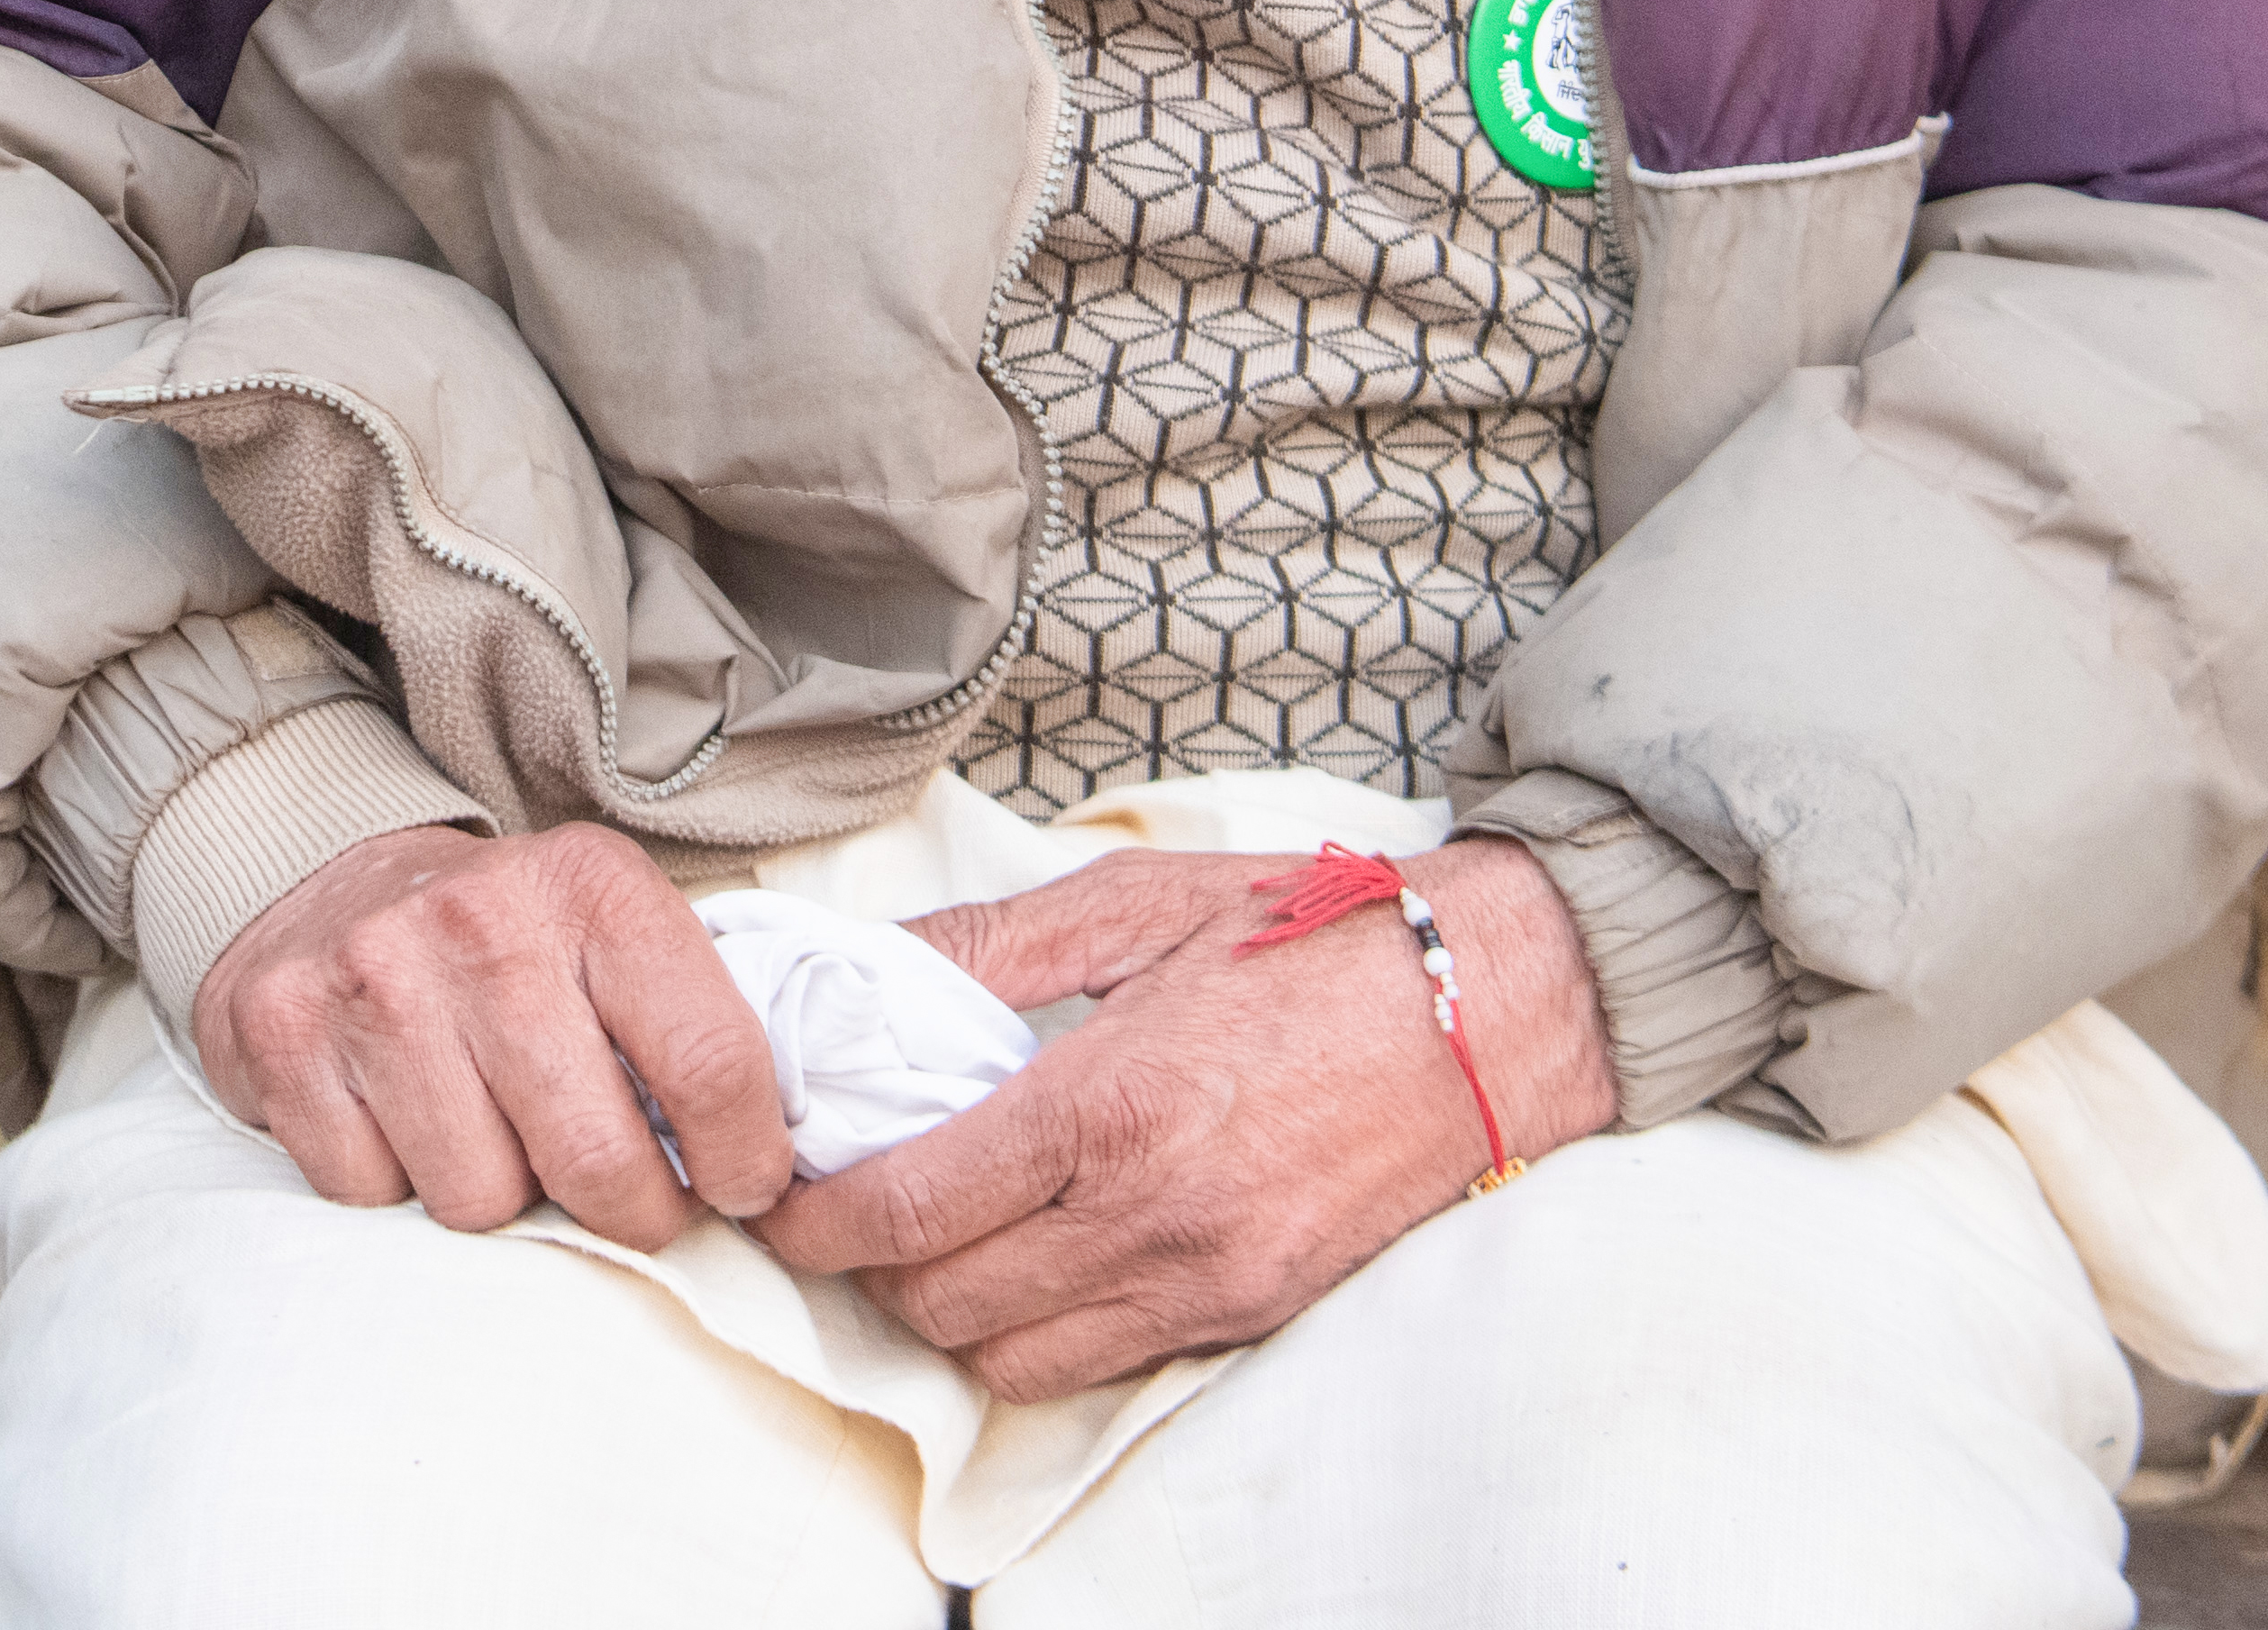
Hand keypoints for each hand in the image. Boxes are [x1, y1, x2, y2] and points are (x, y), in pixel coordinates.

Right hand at [186, 819, 794, 1244]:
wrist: (328, 874)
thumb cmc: (509, 938)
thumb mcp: (617, 933)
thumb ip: (695, 1026)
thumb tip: (777, 1176)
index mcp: (595, 888)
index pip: (712, 1066)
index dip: (743, 1162)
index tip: (739, 1187)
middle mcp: (483, 924)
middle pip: (596, 1162)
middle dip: (628, 1212)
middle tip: (625, 1197)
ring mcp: (374, 978)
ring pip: (479, 1200)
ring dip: (501, 1195)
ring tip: (498, 1135)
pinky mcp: (282, 1036)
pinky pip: (370, 1196)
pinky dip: (396, 1184)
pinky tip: (405, 1119)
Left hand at [753, 834, 1615, 1398]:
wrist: (1489, 1003)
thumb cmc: (1312, 935)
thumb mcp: (1134, 903)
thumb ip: (987, 947)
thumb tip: (864, 966)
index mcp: (1109, 1104)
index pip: (909, 1212)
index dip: (816, 1221)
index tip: (777, 1197)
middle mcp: (1155, 1215)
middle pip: (946, 1308)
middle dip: (876, 1267)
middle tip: (857, 1200)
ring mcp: (1210, 1279)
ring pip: (1017, 1364)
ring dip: (958, 1314)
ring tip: (950, 1232)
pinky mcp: (1255, 1312)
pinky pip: (1106, 1361)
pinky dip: (1048, 1328)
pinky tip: (1045, 1251)